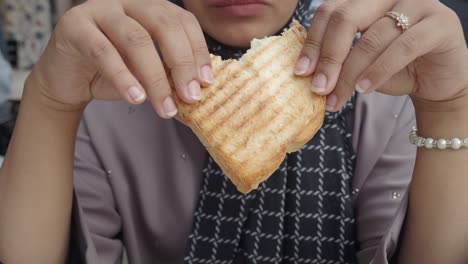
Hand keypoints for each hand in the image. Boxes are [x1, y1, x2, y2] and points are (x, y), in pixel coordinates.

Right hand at [31, 0, 211, 117]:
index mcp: (151, 8)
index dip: (198, 51)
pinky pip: (104, 51)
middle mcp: (128, 2)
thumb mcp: (148, 76)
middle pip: (164, 25)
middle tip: (191, 96)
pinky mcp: (75, 26)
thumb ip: (170, 81)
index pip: (183, 21)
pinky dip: (124, 77)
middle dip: (182, 63)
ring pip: (136, 39)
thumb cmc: (112, 74)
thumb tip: (197, 103)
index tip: (206, 83)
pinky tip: (137, 99)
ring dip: (155, 78)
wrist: (68, 80)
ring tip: (165, 108)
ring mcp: (100, 9)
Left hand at [295, 0, 467, 111]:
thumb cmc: (392, 69)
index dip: (312, 42)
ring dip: (350, 73)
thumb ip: (336, 58)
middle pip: (346, 18)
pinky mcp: (440, 24)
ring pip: (372, 37)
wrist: (435, 82)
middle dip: (328, 57)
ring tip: (337, 97)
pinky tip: (363, 89)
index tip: (301, 72)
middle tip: (318, 88)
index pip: (330, 12)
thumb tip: (304, 73)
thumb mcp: (357, 62)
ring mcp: (418, 4)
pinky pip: (402, 47)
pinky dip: (378, 71)